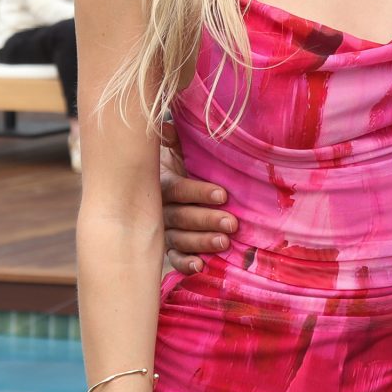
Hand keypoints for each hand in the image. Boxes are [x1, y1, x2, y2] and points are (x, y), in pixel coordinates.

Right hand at [160, 150, 234, 270]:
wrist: (165, 182)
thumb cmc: (182, 162)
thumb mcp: (178, 148)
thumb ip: (175, 138)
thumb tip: (167, 125)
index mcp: (162, 183)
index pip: (176, 190)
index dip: (197, 192)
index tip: (223, 194)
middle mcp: (160, 208)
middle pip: (179, 217)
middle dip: (206, 220)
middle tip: (231, 223)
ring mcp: (163, 229)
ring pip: (178, 239)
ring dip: (200, 242)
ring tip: (224, 244)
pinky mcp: (170, 247)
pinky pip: (174, 258)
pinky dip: (185, 264)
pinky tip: (201, 267)